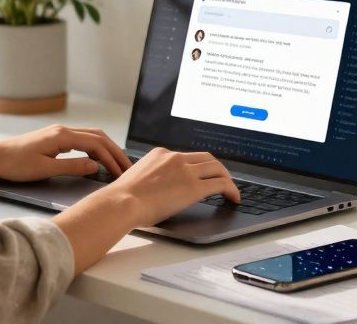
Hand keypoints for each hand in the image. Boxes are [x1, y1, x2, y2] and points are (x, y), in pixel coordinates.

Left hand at [0, 124, 131, 181]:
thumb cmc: (14, 164)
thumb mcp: (44, 169)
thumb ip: (72, 167)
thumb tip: (95, 166)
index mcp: (62, 136)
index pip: (96, 144)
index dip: (112, 158)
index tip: (122, 172)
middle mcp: (62, 130)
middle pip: (98, 137)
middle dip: (114, 152)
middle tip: (127, 168)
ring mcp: (58, 133)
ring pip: (90, 136)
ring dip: (106, 149)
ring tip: (117, 165)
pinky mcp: (53, 138)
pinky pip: (81, 140)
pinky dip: (94, 148)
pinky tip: (98, 159)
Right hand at [96, 147, 239, 227]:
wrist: (122, 202)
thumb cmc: (123, 198)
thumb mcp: (137, 178)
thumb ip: (151, 178)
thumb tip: (156, 190)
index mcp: (160, 154)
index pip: (187, 156)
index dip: (198, 166)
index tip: (203, 174)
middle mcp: (175, 158)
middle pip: (206, 158)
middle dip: (217, 168)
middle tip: (222, 179)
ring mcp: (186, 171)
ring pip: (217, 168)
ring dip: (226, 178)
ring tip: (231, 190)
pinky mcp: (194, 187)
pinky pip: (221, 184)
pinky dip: (231, 189)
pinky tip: (234, 198)